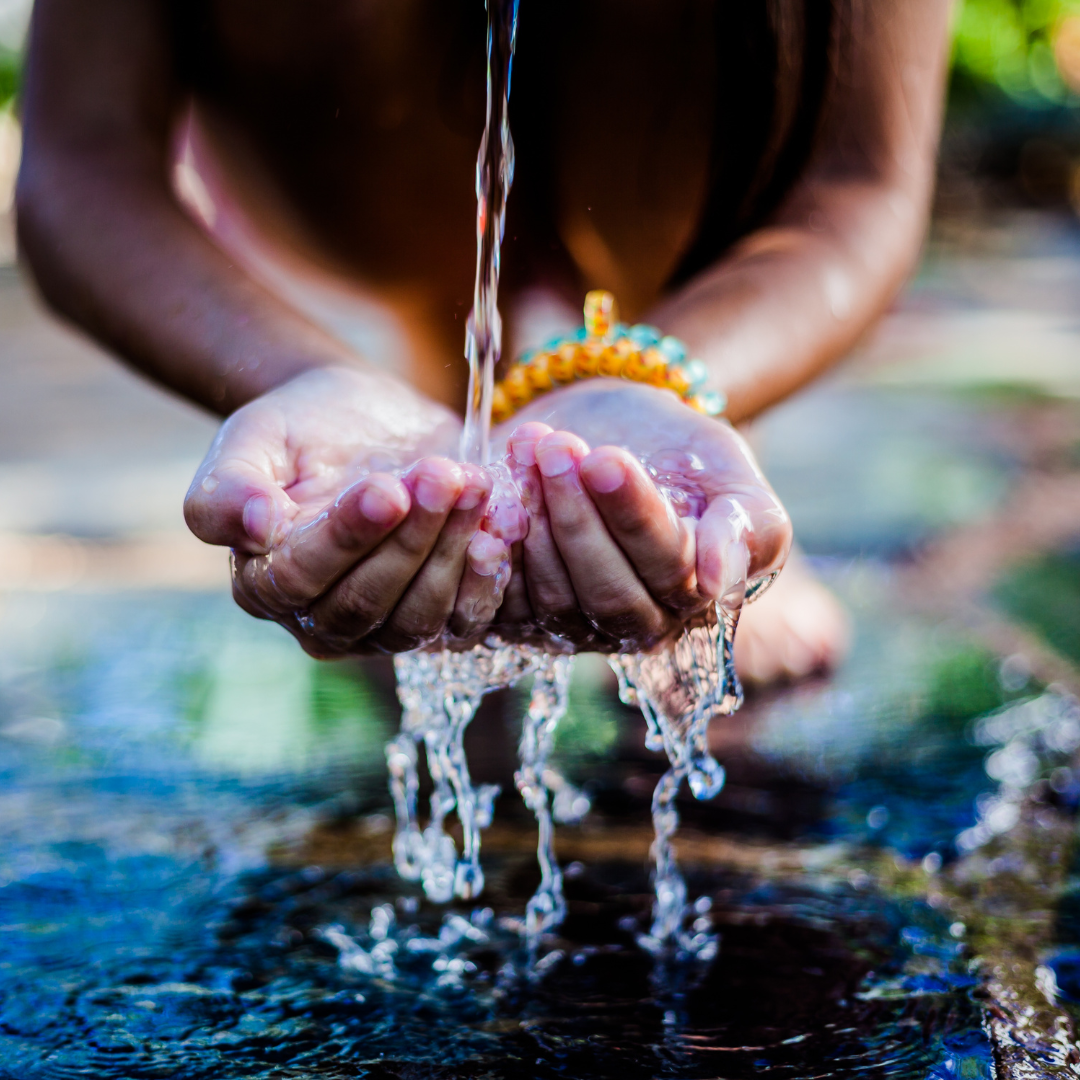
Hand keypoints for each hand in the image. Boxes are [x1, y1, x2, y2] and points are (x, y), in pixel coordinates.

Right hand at [183, 365, 510, 655]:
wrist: (359, 420)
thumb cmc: (298, 430)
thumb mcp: (251, 440)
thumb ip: (228, 488)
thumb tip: (254, 528)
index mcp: (265, 583)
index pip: (303, 576)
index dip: (348, 535)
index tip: (387, 487)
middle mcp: (321, 620)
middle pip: (367, 601)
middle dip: (411, 537)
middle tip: (442, 473)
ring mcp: (383, 626)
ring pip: (420, 614)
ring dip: (453, 549)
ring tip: (474, 482)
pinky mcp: (437, 614)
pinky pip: (465, 619)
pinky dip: (487, 577)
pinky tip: (500, 524)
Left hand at [490, 380, 790, 651]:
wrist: (607, 432)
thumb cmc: (676, 449)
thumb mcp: (723, 466)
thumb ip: (745, 525)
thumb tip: (720, 584)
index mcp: (696, 595)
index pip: (668, 566)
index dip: (632, 514)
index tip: (604, 459)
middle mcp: (638, 625)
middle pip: (606, 591)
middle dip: (575, 516)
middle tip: (555, 447)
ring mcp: (576, 628)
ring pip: (552, 596)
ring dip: (532, 519)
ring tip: (526, 448)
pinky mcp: (520, 619)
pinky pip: (501, 605)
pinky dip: (490, 555)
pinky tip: (489, 498)